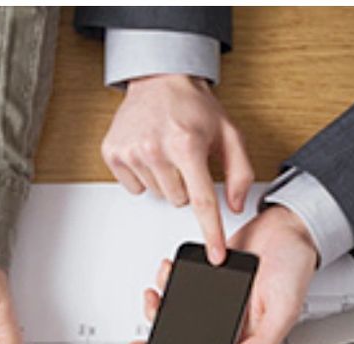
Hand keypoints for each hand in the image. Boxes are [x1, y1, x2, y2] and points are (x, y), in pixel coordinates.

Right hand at [101, 73, 252, 264]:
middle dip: (186, 185)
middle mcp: (155, 149)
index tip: (215, 255)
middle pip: (178, 200)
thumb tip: (234, 205)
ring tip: (166, 151)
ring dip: (165, 180)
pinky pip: (135, 187)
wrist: (160, 79)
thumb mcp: (229, 133)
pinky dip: (145, 176)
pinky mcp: (113, 153)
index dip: (211, 232)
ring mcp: (131, 152)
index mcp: (186, 144)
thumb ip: (239, 172)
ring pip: (157, 195)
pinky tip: (149, 153)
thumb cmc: (194, 106)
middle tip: (185, 158)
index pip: (201, 201)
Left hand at [130, 206, 318, 343]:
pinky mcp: (208, 272)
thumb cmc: (294, 267)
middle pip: (186, 331)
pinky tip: (168, 270)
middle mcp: (227, 316)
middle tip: (144, 334)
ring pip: (180, 305)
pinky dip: (171, 275)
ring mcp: (215, 295)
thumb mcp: (284, 311)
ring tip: (155, 294)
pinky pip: (183, 278)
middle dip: (161, 331)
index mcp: (243, 333)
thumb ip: (262, 342)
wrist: (289, 228)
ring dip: (163, 301)